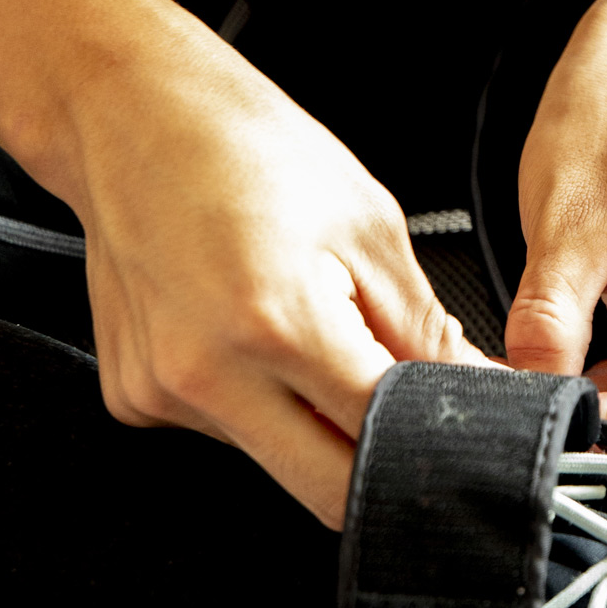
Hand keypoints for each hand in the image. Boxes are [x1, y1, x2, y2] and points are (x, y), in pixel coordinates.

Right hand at [56, 5, 489, 526]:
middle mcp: (206, 373)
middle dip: (381, 462)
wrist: (130, 115)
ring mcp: (161, 394)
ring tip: (307, 331)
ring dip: (316, 424)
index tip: (465, 420)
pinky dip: (261, 403)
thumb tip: (477, 391)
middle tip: (403, 407)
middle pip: (328, 492)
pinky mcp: (134, 399)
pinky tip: (251, 333)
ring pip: (279, 463)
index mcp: (274, 322)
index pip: (383, 436)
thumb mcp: (366, 225)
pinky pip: (227, 434)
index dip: (440, 433)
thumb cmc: (246, 149)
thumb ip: (423, 330)